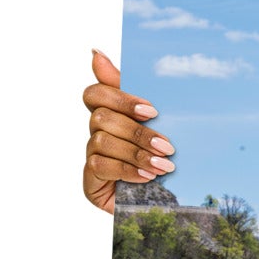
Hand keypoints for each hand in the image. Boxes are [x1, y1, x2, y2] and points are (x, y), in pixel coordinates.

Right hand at [81, 49, 173, 214]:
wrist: (168, 206)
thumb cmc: (164, 160)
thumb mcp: (159, 125)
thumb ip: (134, 93)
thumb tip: (95, 52)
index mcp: (111, 115)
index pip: (95, 93)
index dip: (120, 98)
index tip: (152, 111)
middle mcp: (97, 133)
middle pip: (101, 117)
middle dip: (137, 131)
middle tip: (168, 146)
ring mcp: (92, 157)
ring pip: (102, 141)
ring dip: (136, 153)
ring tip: (164, 166)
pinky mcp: (90, 181)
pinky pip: (100, 166)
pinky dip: (127, 170)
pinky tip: (148, 178)